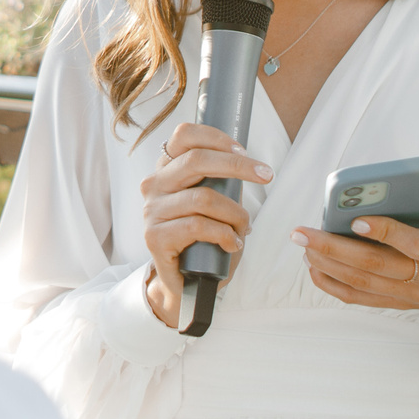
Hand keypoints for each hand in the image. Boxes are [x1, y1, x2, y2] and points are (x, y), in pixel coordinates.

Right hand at [141, 122, 271, 328]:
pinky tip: (233, 244)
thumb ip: (222, 180)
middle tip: (266, 175)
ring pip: (203, 198)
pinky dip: (224, 234)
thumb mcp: (215, 202)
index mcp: (167, 169)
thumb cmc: (204, 239)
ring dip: (235, 214)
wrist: (185, 283)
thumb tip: (250, 162)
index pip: (183, 136)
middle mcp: (154, 185)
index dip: (216, 137)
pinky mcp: (154, 237)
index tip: (244, 151)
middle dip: (238, 166)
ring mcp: (152, 211)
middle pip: (196, 160)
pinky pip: (197, 226)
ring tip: (244, 229)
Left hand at [293, 154, 418, 330]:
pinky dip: (333, 285)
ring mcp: (413, 294)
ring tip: (303, 244)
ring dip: (328, 265)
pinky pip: (361, 298)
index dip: (386, 234)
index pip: (418, 246)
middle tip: (303, 232)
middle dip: (336, 249)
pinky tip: (313, 266)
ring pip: (364, 283)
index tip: (355, 218)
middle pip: (378, 267)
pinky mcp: (398, 303)